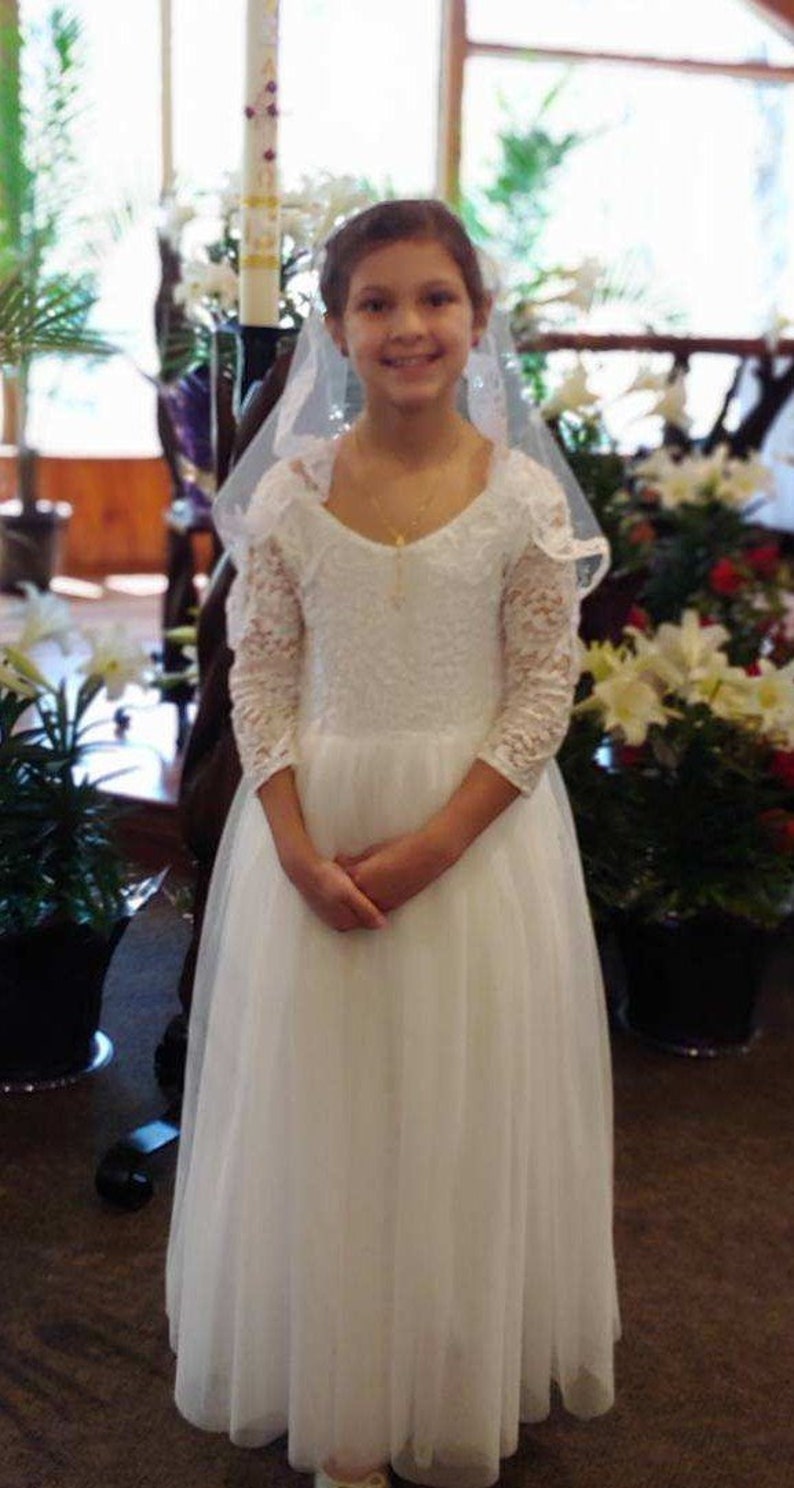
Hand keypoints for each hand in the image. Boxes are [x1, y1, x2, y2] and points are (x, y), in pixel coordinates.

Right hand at [292, 856, 387, 932]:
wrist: (304, 868)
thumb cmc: (328, 879)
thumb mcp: (348, 894)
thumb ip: (365, 910)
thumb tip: (382, 925)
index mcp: (346, 922)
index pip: (372, 919)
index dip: (382, 905)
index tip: (388, 891)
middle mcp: (339, 922)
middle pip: (363, 915)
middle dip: (373, 903)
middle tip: (382, 886)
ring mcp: (333, 913)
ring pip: (356, 907)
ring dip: (364, 898)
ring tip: (372, 882)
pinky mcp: (329, 903)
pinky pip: (348, 901)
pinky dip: (354, 894)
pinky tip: (356, 882)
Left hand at [336, 828, 455, 913]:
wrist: (428, 855)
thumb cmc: (401, 847)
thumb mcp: (373, 850)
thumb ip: (355, 859)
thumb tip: (339, 861)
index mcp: (360, 875)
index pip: (338, 879)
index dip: (333, 874)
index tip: (328, 870)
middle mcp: (368, 892)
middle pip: (345, 897)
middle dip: (340, 890)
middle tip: (333, 883)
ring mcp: (380, 902)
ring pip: (358, 907)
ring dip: (353, 901)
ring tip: (349, 892)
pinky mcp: (392, 906)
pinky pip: (373, 909)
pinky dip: (367, 905)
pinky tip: (365, 897)